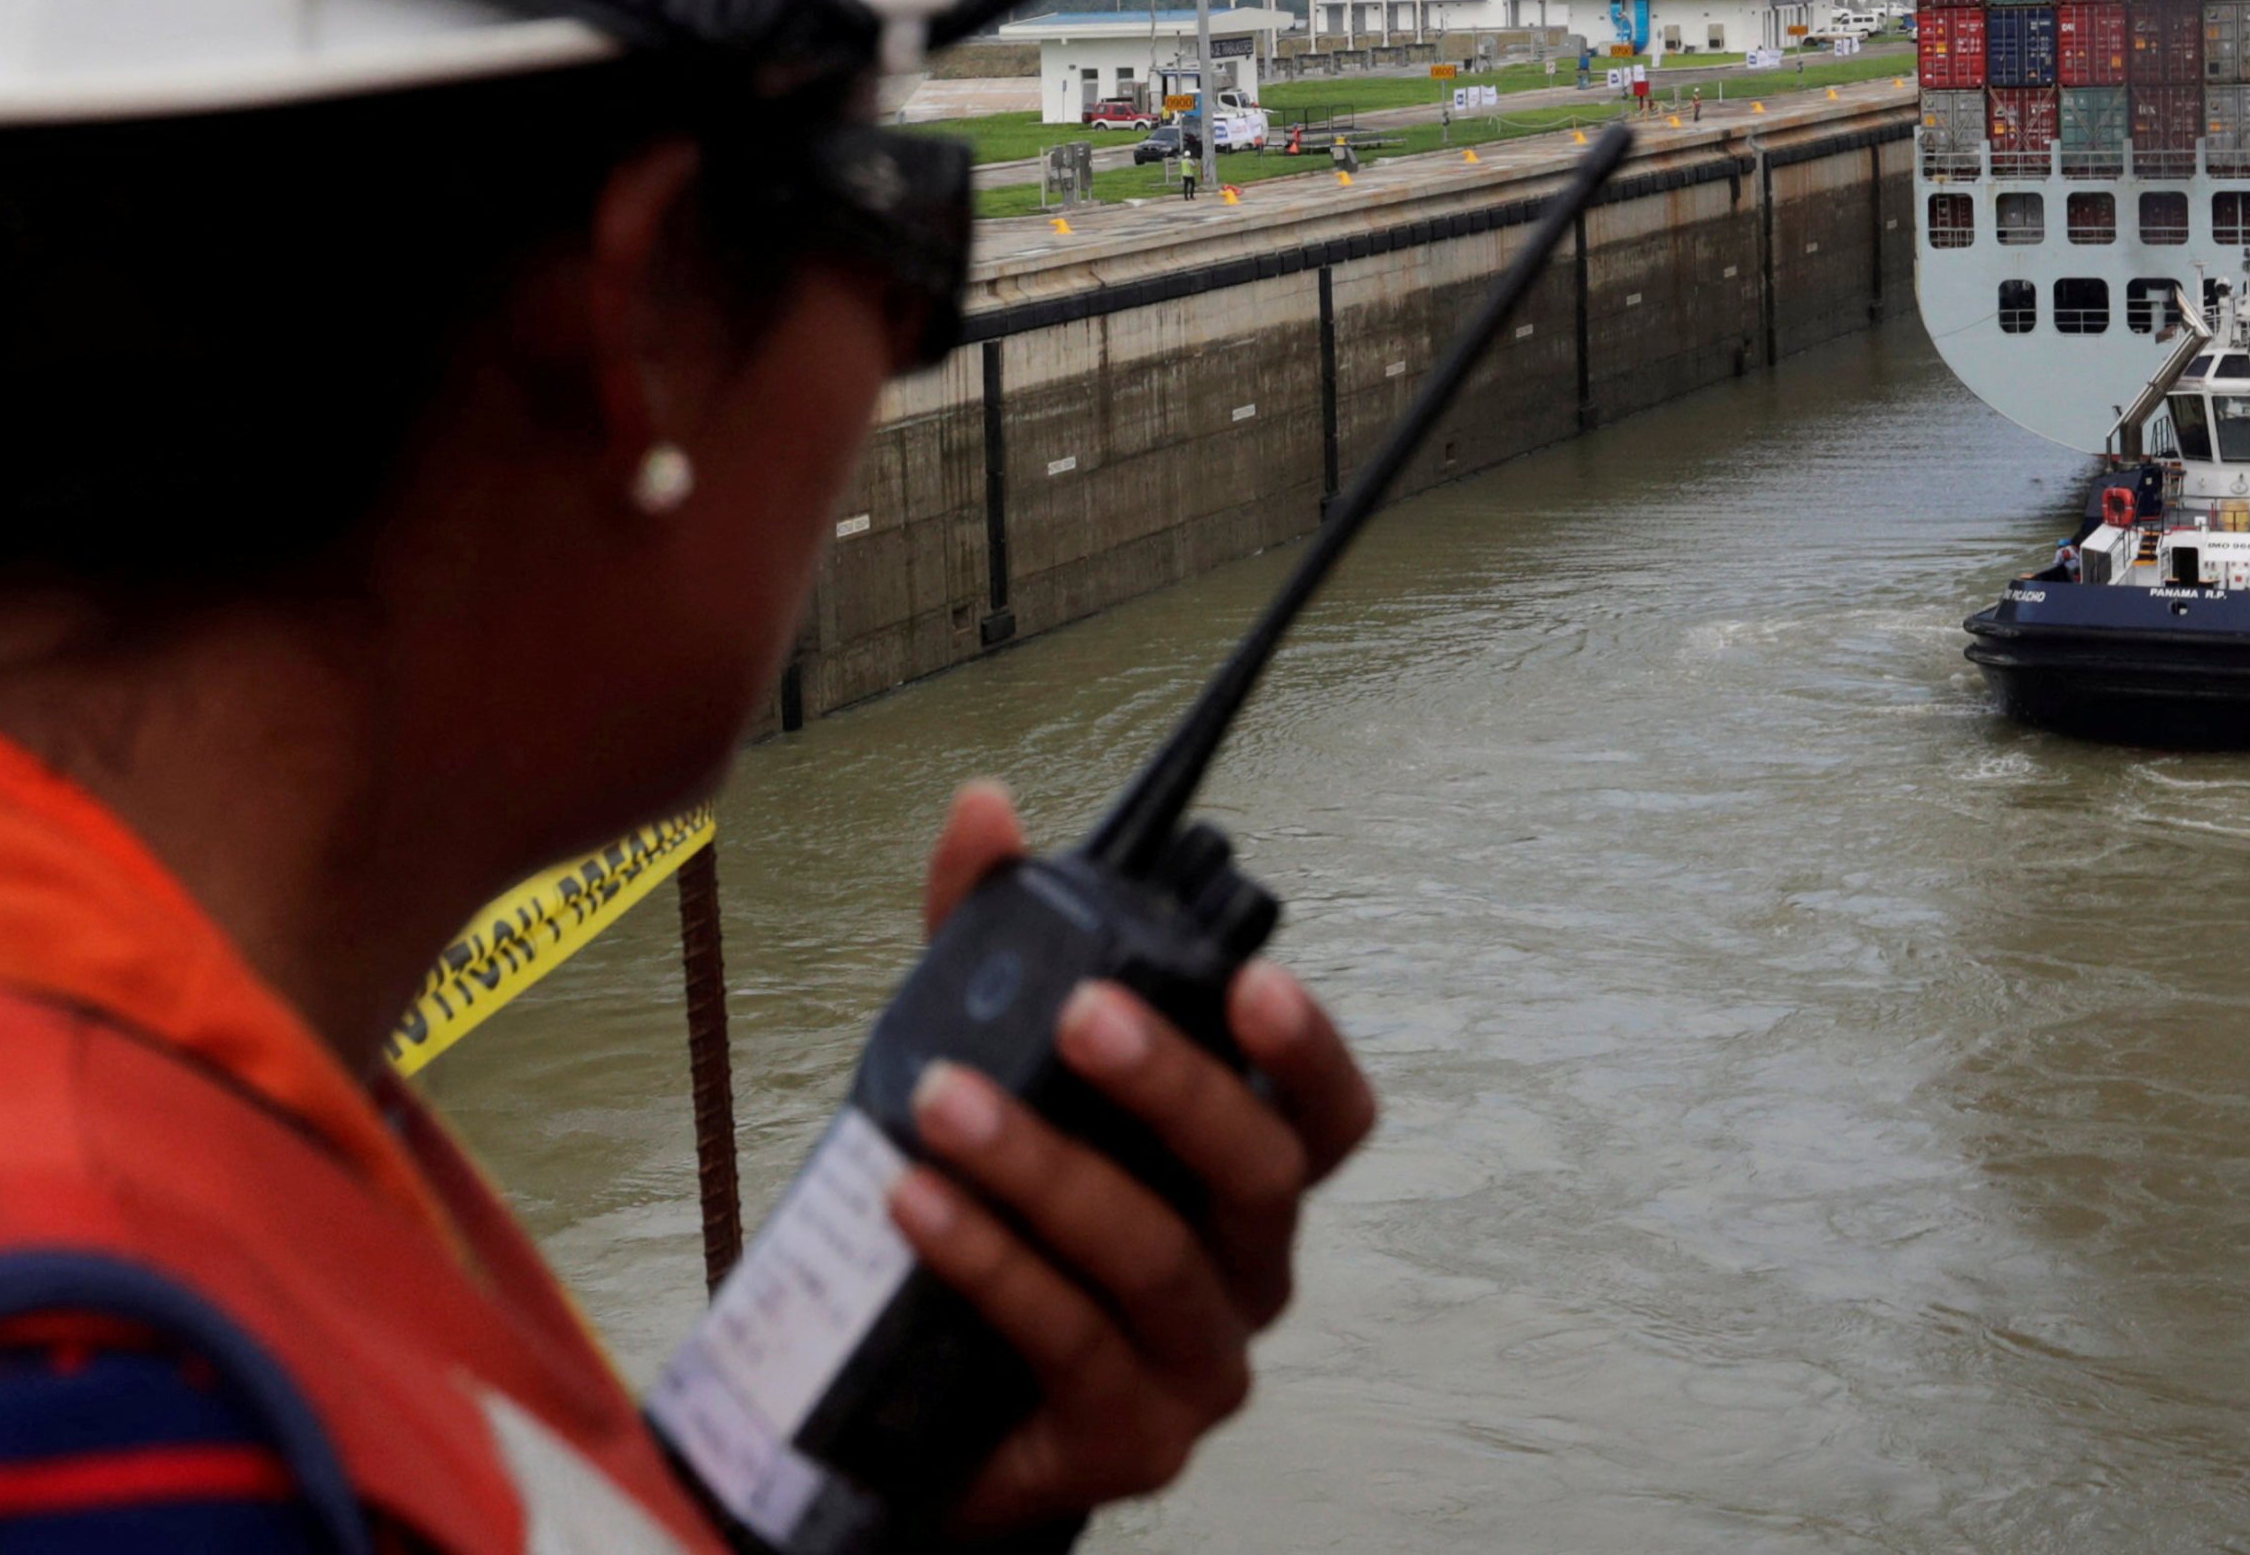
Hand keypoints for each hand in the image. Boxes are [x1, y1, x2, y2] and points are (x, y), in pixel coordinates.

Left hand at [885, 781, 1375, 1539]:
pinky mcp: (1130, 1443)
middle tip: (1079, 1014)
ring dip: (1046, 1169)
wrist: (927, 1417)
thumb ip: (985, 941)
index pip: (1330, 1112)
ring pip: (1155, 1254)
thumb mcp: (987, 1065)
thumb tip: (984, 807)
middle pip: (1258, 1171)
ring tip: (945, 1106)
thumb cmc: (995, 1223)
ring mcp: (1199, 1365)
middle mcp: (1248, 1266)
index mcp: (1242, 1174)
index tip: (1254, 980)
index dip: (1307, 1048)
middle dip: (1172, 1085)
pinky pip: (1074, 1341)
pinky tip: (919, 1205)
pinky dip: (994, 1263)